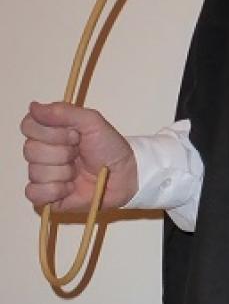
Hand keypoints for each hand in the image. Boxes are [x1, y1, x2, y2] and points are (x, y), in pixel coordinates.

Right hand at [21, 101, 137, 214]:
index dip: (52, 132)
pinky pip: (34, 193)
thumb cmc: (108, 147)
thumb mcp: (91, 121)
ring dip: (63, 173)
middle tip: (79, 154)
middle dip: (62, 153)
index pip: (28, 126)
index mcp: (46, 131)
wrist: (124, 176)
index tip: (75, 135)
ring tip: (78, 172)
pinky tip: (70, 188)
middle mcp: (40, 152)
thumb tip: (33, 107)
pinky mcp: (46, 196)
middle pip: (31, 150)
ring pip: (35, 172)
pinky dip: (54, 191)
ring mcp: (42, 175)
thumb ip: (62, 112)